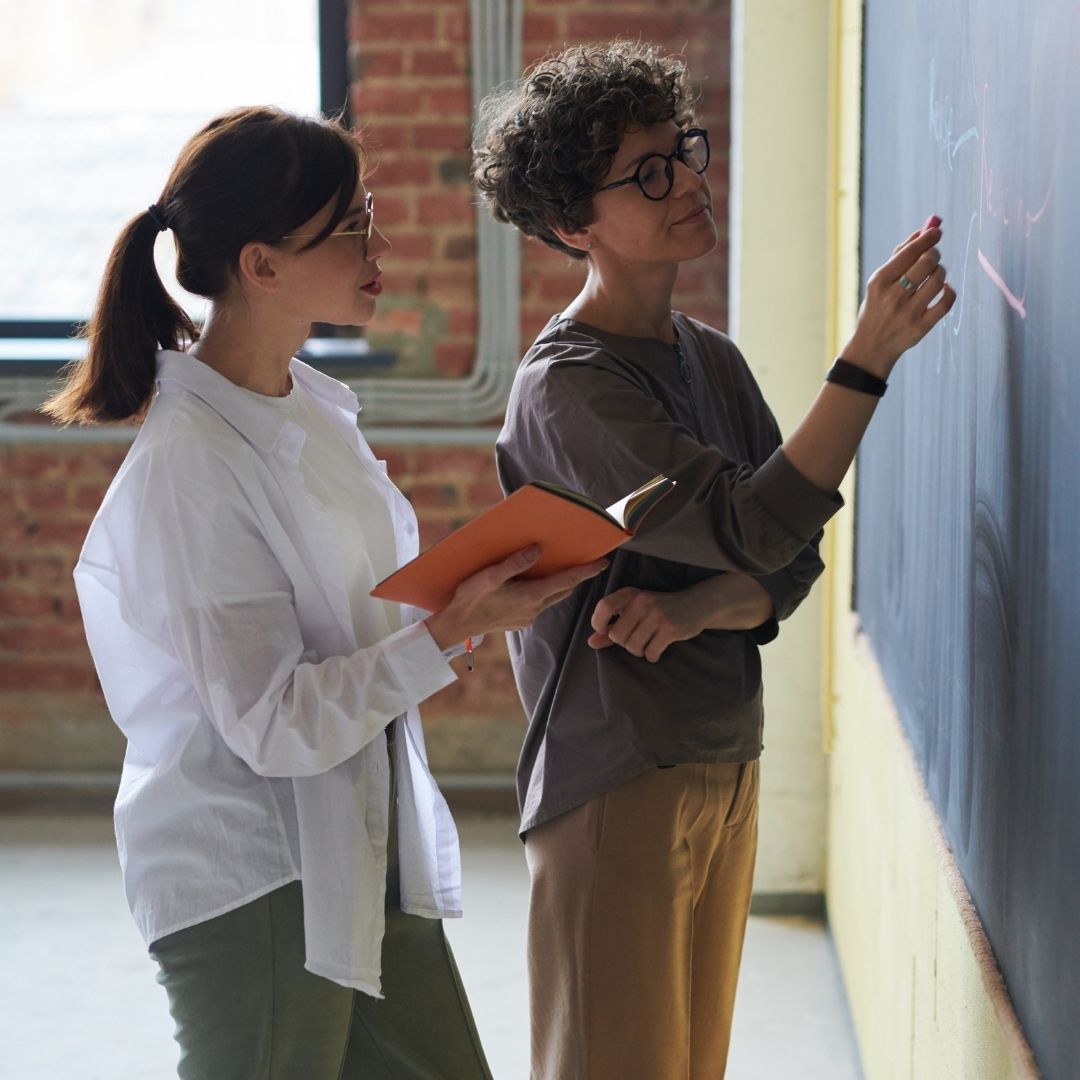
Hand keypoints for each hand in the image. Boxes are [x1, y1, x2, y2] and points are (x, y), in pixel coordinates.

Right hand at [425, 545, 607, 649]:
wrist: (457, 625)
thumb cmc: (470, 598)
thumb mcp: (489, 576)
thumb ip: (515, 563)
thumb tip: (539, 549)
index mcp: (530, 596)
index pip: (566, 581)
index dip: (586, 571)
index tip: (603, 562)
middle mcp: (534, 609)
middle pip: (564, 590)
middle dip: (576, 577)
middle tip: (585, 560)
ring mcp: (528, 617)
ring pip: (552, 598)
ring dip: (559, 585)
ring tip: (560, 568)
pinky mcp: (520, 621)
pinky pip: (539, 604)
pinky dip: (543, 592)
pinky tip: (533, 583)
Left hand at [588, 575, 773, 662]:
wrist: (696, 604)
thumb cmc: (660, 609)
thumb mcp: (635, 611)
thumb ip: (612, 626)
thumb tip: (591, 642)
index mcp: (630, 594)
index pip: (604, 606)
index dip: (598, 622)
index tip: (604, 631)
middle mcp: (642, 602)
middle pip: (617, 635)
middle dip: (624, 643)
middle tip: (635, 639)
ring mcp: (657, 615)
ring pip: (633, 646)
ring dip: (639, 651)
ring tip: (648, 643)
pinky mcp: (670, 629)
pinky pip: (650, 652)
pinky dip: (651, 656)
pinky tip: (657, 649)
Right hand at [841, 224, 956, 379]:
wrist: (871, 347)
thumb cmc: (876, 309)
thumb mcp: (878, 284)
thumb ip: (898, 257)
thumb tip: (921, 232)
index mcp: (879, 282)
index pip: (909, 252)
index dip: (928, 238)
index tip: (937, 231)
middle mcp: (893, 296)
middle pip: (927, 263)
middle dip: (935, 254)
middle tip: (934, 256)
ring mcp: (908, 313)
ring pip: (938, 280)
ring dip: (941, 272)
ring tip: (936, 274)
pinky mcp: (921, 327)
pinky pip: (946, 302)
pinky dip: (949, 291)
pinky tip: (944, 289)